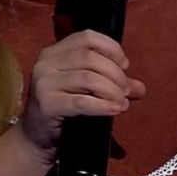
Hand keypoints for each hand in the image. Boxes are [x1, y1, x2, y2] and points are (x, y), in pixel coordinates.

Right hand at [17, 29, 146, 162]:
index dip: (110, 48)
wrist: (36, 137)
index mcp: (54, 51)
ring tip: (122, 103)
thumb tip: (140, 88)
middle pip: (90, 58)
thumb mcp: (86, 90)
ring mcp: (44, 82)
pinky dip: (102, 105)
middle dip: (115, 73)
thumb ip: (111, 83)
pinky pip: (81, 102)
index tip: (125, 64)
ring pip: (88, 78)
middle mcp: (46, 62)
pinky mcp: (47, 104)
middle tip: (127, 91)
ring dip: (111, 90)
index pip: (87, 37)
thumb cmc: (63, 108)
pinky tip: (114, 109)